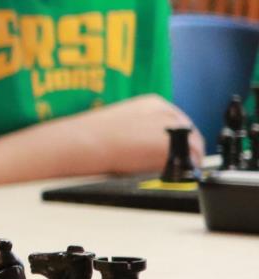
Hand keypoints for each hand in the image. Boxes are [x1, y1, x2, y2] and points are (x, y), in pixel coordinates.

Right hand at [52, 94, 201, 174]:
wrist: (84, 142)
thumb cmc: (93, 135)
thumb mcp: (122, 122)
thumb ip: (143, 128)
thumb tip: (151, 144)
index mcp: (154, 103)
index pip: (180, 122)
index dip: (179, 139)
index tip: (176, 151)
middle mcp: (168, 112)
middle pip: (191, 135)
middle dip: (187, 151)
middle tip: (179, 166)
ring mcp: (173, 129)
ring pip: (194, 149)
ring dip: (187, 162)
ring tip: (173, 173)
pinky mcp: (172, 147)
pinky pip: (190, 163)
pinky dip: (185, 171)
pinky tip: (170, 176)